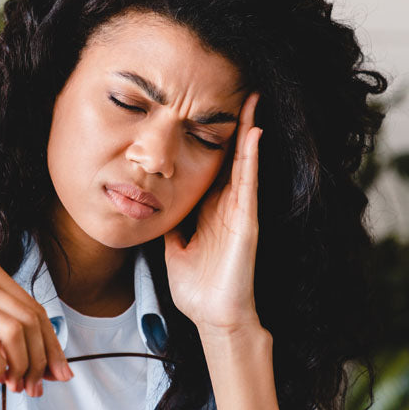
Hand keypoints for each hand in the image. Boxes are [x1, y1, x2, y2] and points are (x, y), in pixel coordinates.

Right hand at [0, 257, 72, 396]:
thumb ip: (14, 340)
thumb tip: (57, 368)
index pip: (35, 309)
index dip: (52, 344)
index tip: (61, 374)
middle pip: (29, 320)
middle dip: (40, 359)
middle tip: (37, 387)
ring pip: (12, 331)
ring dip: (22, 366)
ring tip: (18, 387)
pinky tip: (0, 379)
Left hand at [162, 91, 263, 336]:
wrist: (213, 318)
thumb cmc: (197, 289)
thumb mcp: (174, 249)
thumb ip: (170, 226)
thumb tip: (154, 207)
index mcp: (209, 211)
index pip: (211, 167)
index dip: (210, 140)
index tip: (206, 111)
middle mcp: (226, 207)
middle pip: (231, 157)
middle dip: (234, 125)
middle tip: (239, 91)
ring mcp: (240, 212)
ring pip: (245, 163)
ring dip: (249, 131)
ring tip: (253, 99)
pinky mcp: (247, 222)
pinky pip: (249, 183)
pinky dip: (252, 158)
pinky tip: (254, 134)